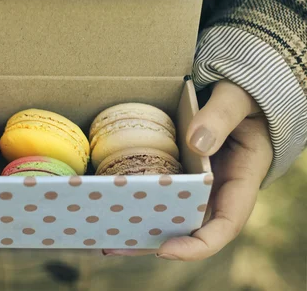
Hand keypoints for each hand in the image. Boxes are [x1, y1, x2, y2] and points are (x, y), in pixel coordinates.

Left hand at [103, 80, 272, 259]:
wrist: (237, 94)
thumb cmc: (244, 96)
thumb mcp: (237, 98)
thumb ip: (221, 117)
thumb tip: (197, 143)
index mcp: (241, 181)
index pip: (225, 225)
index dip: (197, 244)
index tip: (166, 249)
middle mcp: (217, 191)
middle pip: (187, 228)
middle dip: (152, 242)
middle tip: (114, 245)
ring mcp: (196, 184)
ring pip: (168, 214)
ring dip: (137, 226)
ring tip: (100, 233)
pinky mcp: (178, 173)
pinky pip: (157, 191)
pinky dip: (134, 198)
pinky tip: (106, 200)